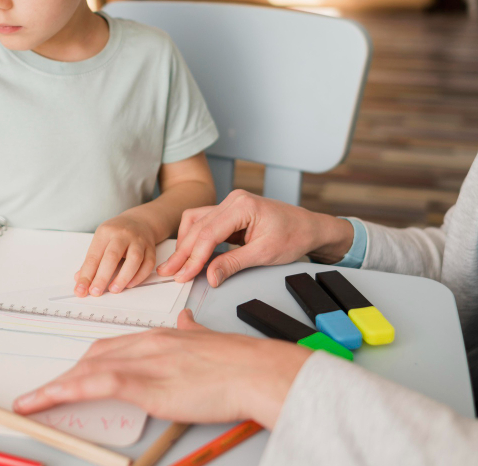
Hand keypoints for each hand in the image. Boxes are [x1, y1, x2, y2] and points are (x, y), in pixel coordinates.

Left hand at [13, 309, 310, 427]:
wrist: (254, 370)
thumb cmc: (239, 363)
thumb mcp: (209, 339)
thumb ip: (192, 331)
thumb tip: (186, 321)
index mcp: (161, 336)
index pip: (114, 346)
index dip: (89, 361)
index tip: (74, 372)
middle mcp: (146, 344)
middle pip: (94, 356)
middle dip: (67, 375)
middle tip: (44, 395)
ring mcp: (143, 362)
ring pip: (86, 370)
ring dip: (54, 388)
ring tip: (29, 404)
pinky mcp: (143, 383)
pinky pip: (92, 385)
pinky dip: (62, 392)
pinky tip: (42, 401)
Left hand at [74, 215, 158, 296]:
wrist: (140, 221)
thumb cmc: (117, 233)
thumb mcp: (101, 240)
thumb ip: (92, 261)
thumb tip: (81, 281)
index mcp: (106, 232)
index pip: (94, 256)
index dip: (86, 275)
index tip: (81, 290)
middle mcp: (123, 234)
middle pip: (112, 256)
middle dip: (102, 277)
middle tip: (96, 292)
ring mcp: (139, 241)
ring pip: (134, 259)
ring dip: (123, 277)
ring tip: (114, 290)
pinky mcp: (151, 248)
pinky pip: (148, 264)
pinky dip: (139, 276)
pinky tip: (130, 284)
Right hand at [157, 190, 354, 286]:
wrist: (309, 227)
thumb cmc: (294, 235)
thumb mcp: (264, 254)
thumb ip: (233, 264)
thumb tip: (210, 276)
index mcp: (242, 205)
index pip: (209, 233)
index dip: (193, 257)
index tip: (183, 275)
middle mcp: (233, 200)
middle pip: (198, 227)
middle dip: (183, 252)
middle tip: (168, 272)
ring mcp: (230, 205)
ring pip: (196, 222)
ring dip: (185, 244)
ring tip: (175, 265)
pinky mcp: (230, 213)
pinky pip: (205, 223)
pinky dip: (195, 239)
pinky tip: (189, 254)